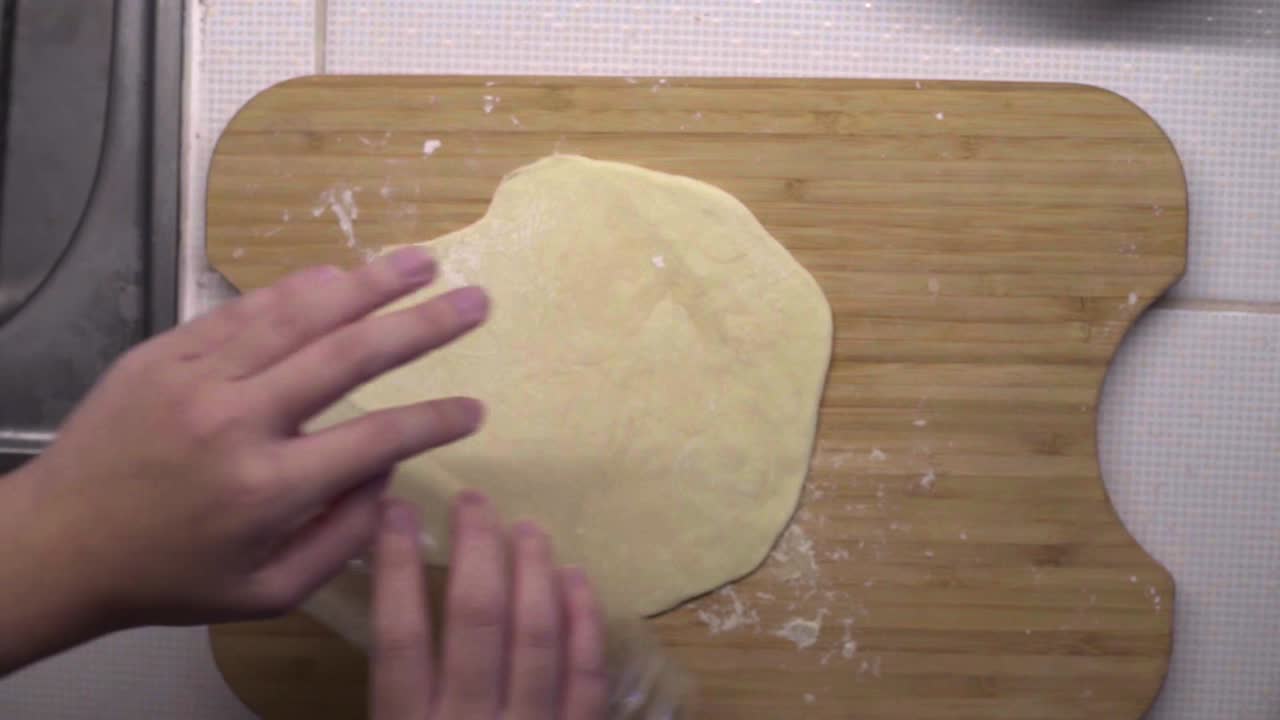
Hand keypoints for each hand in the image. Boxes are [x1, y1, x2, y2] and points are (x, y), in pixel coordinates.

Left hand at [11, 247, 486, 633]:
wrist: (57, 544)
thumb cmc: (171, 576)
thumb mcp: (267, 592)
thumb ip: (341, 537)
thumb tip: (390, 471)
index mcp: (267, 489)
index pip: (375, 439)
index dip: (434, 421)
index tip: (476, 409)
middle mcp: (236, 421)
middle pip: (347, 356)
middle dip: (422, 326)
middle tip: (476, 301)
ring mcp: (196, 378)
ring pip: (296, 315)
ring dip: (367, 284)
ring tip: (422, 261)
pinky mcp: (164, 352)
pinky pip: (241, 311)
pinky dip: (295, 290)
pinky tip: (338, 275)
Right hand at [371, 494, 607, 719]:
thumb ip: (393, 696)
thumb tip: (391, 606)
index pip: (400, 635)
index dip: (398, 567)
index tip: (397, 511)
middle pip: (477, 618)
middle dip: (476, 548)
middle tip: (474, 501)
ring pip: (536, 634)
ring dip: (533, 571)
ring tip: (528, 528)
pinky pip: (587, 674)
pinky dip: (584, 620)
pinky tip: (576, 580)